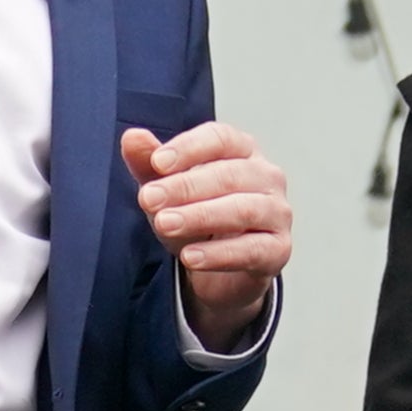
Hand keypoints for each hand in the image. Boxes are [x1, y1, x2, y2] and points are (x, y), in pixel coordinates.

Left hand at [127, 123, 291, 348]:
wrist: (221, 272)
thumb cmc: (199, 221)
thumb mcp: (168, 191)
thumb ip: (149, 165)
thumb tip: (132, 138)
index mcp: (243, 151)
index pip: (221, 138)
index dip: (188, 148)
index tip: (157, 162)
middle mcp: (266, 177)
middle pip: (229, 174)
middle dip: (185, 187)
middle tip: (150, 198)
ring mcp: (277, 213)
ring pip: (244, 209)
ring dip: (200, 216)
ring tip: (165, 224)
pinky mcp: (278, 249)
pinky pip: (252, 249)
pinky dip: (218, 254)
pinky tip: (190, 256)